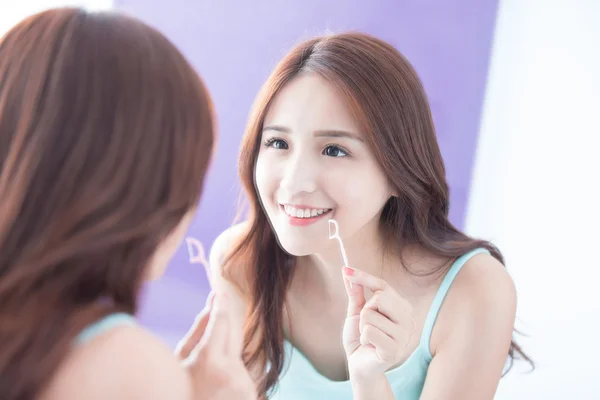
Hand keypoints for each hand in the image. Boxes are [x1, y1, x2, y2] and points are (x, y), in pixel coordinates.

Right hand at [175, 291, 255, 399]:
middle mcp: (232, 371)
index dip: (221, 304)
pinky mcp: (252, 394)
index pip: (222, 321)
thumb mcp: (180, 364)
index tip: (221, 291)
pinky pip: (244, 371)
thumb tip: (210, 307)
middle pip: (237, 331)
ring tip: (209, 370)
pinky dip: (233, 371)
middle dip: (230, 317)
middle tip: (225, 299)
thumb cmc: (179, 392)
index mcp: (210, 361)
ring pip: (240, 353)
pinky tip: (218, 384)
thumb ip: (197, 334)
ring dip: (228, 351)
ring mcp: (245, 384)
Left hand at [342, 266, 415, 381]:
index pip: (383, 285)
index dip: (363, 276)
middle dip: (365, 309)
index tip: (346, 270)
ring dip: (362, 327)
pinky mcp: (394, 350)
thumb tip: (348, 271)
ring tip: (369, 337)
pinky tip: (370, 346)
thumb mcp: (357, 312)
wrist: (359, 365)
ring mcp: (404, 336)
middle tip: (367, 324)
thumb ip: (356, 292)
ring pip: (370, 315)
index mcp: (403, 308)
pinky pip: (369, 331)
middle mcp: (408, 320)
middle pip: (379, 297)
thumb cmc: (360, 337)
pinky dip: (363, 338)